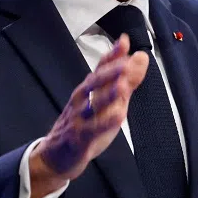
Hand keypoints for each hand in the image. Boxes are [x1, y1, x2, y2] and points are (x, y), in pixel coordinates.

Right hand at [29, 34, 148, 197]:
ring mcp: (79, 119)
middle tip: (125, 62)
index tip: (124, 41)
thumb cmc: (85, 125)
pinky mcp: (79, 139)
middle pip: (94, 83)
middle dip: (109, 72)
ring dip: (107, 95)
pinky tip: (118, 117)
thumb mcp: (110, 102)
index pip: (100, 68)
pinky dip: (104, 123)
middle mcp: (82, 101)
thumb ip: (127, 80)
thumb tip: (141, 57)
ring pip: (92, 105)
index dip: (112, 55)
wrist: (56, 157)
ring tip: (122, 86)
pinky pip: (92, 130)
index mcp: (89, 90)